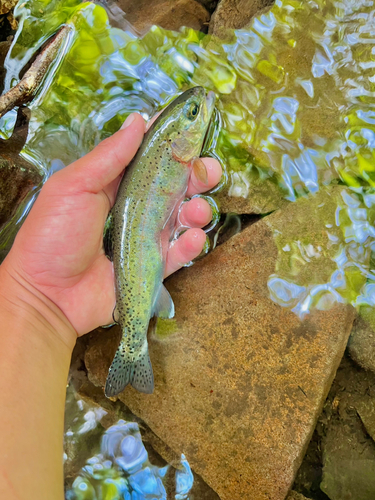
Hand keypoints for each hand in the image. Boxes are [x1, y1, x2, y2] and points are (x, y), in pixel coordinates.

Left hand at [1, 113, 221, 338]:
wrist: (46, 293)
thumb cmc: (53, 235)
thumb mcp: (75, 186)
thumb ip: (109, 156)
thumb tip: (138, 121)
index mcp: (117, 186)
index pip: (153, 161)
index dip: (174, 149)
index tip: (192, 137)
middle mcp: (136, 209)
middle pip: (176, 188)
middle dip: (197, 178)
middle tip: (207, 173)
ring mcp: (146, 239)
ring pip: (183, 219)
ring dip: (199, 210)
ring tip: (197, 210)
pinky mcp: (152, 267)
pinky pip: (180, 254)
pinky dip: (193, 245)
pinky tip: (193, 238)